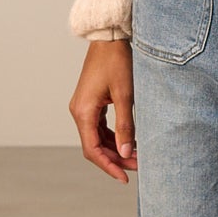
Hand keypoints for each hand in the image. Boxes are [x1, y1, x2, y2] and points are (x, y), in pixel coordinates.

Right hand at [70, 38, 138, 183]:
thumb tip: (127, 152)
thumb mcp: (126, 95)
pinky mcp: (91, 103)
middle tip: (138, 167)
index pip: (92, 150)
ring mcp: (83, 107)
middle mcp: (79, 112)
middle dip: (115, 159)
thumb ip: (126, 126)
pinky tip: (129, 141)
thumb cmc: (117, 62)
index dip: (109, 166)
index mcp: (83, 112)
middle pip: (94, 147)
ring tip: (137, 157)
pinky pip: (99, 127)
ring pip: (97, 138)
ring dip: (114, 149)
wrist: (109, 38)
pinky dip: (112, 137)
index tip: (125, 178)